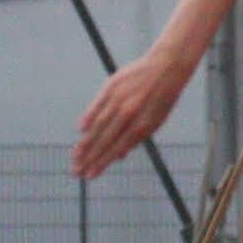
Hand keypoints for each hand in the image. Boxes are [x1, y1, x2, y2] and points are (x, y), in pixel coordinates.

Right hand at [74, 46, 195, 179]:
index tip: (91, 175)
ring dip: (85, 143)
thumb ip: (137, 137)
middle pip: (105, 140)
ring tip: (75, 156)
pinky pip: (97, 105)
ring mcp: (119, 99)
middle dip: (90, 158)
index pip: (118, 148)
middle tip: (77, 171)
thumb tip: (119, 157)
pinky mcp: (111, 86)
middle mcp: (130, 113)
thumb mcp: (156, 119)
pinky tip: (80, 130)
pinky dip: (88, 117)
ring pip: (98, 125)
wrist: (166, 67)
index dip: (103, 162)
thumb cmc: (162, 97)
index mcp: (144, 124)